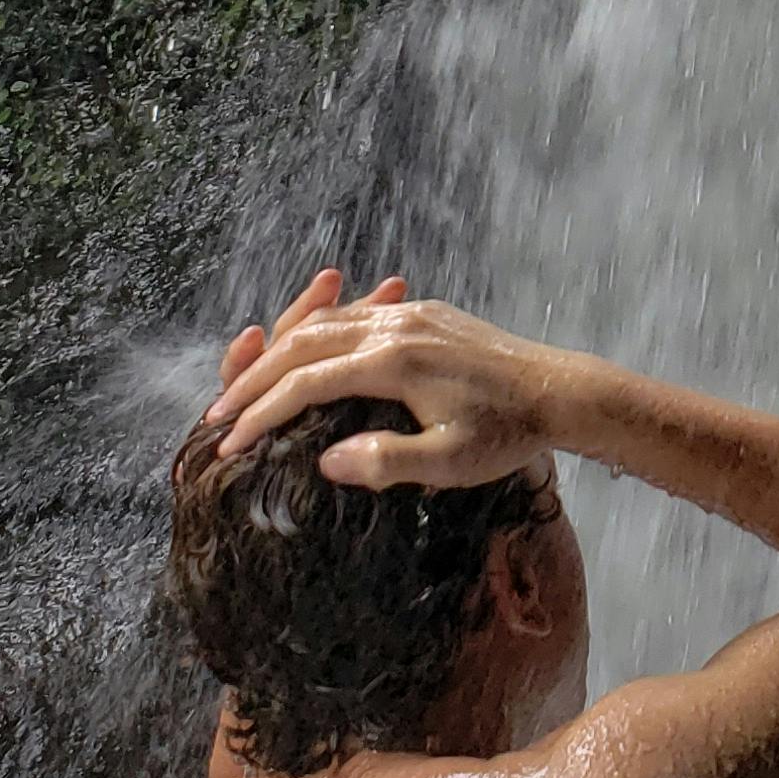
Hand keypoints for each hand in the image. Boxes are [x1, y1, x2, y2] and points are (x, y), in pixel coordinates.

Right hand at [210, 284, 570, 495]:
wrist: (560, 391)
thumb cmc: (507, 434)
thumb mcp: (449, 463)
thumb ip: (385, 462)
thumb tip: (325, 461)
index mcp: (393, 362)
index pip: (305, 383)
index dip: (262, 413)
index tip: (231, 443)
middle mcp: (395, 327)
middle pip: (302, 343)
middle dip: (253, 377)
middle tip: (218, 412)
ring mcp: (409, 315)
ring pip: (325, 324)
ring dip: (281, 350)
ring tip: (246, 381)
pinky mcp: (424, 314)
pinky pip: (355, 316)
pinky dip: (319, 332)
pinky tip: (306, 350)